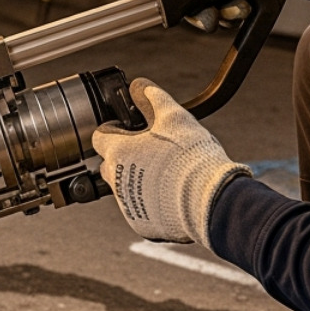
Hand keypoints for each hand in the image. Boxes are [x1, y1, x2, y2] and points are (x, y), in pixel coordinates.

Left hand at [91, 78, 249, 247]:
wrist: (210, 200)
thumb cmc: (191, 158)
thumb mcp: (174, 117)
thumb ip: (152, 98)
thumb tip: (139, 86)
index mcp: (118, 152)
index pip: (100, 137)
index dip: (114, 130)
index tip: (127, 130)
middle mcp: (116, 180)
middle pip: (109, 164)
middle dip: (124, 157)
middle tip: (149, 152)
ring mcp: (127, 205)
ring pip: (124, 188)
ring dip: (138, 180)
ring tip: (165, 174)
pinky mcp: (141, 224)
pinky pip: (140, 210)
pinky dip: (151, 202)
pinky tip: (169, 194)